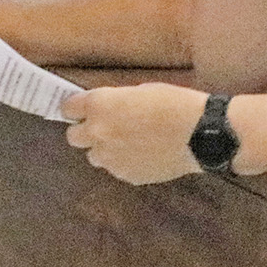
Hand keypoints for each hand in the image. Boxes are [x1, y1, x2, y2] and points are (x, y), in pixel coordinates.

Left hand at [63, 84, 207, 184]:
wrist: (198, 135)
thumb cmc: (174, 103)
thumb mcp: (141, 91)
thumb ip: (116, 102)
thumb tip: (109, 111)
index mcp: (100, 105)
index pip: (69, 108)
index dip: (75, 108)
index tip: (81, 109)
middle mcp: (98, 133)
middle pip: (73, 137)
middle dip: (85, 132)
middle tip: (105, 127)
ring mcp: (110, 158)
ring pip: (94, 156)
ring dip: (105, 149)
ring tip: (129, 142)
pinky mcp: (125, 175)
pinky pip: (116, 168)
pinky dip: (124, 162)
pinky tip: (144, 154)